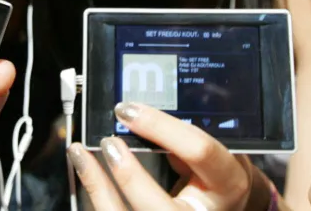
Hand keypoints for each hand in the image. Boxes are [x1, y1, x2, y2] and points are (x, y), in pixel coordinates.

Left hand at [68, 102, 274, 210]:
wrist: (223, 204)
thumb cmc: (216, 175)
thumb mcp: (215, 154)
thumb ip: (185, 139)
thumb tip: (139, 115)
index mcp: (228, 184)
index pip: (199, 152)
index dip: (162, 128)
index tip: (130, 111)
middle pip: (162, 209)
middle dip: (130, 177)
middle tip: (109, 144)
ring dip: (98, 187)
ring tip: (82, 155)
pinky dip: (96, 194)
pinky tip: (86, 171)